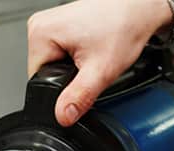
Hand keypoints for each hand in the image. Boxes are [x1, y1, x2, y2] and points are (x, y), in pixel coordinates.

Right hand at [27, 0, 173, 125]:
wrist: (137, 9)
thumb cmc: (123, 27)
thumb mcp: (100, 71)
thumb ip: (79, 97)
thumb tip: (62, 116)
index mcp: (40, 34)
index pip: (36, 81)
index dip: (60, 90)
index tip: (81, 78)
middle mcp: (38, 26)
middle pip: (44, 73)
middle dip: (67, 78)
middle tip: (90, 65)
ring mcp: (47, 24)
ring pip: (52, 64)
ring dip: (71, 68)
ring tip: (91, 55)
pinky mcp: (57, 26)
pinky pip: (58, 53)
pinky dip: (74, 57)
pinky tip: (89, 49)